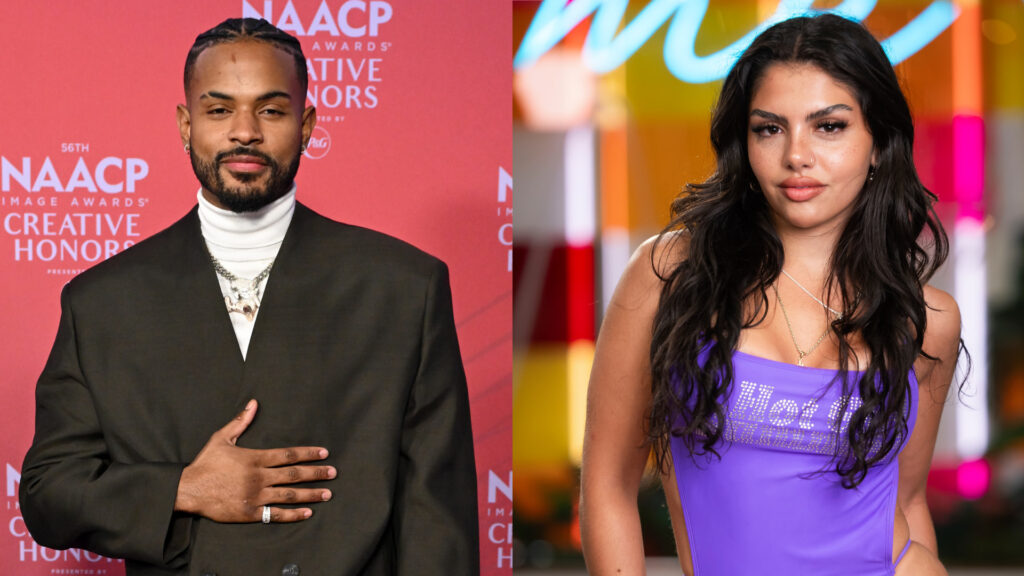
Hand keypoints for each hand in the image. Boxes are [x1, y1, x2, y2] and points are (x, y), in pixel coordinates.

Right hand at [174, 399, 335, 522]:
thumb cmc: (206, 463)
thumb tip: (253, 403)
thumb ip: (240, 422)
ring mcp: (256, 496)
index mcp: (255, 458)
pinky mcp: (250, 512)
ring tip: (327, 493)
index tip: (324, 454)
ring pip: (289, 495)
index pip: (288, 455)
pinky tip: (308, 513)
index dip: (308, 454)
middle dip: (316, 473)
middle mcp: (259, 477)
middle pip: (294, 474)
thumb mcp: (221, 438)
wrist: (189, 489)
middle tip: (333, 473)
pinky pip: (276, 514)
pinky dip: (293, 514)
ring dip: (310, 494)